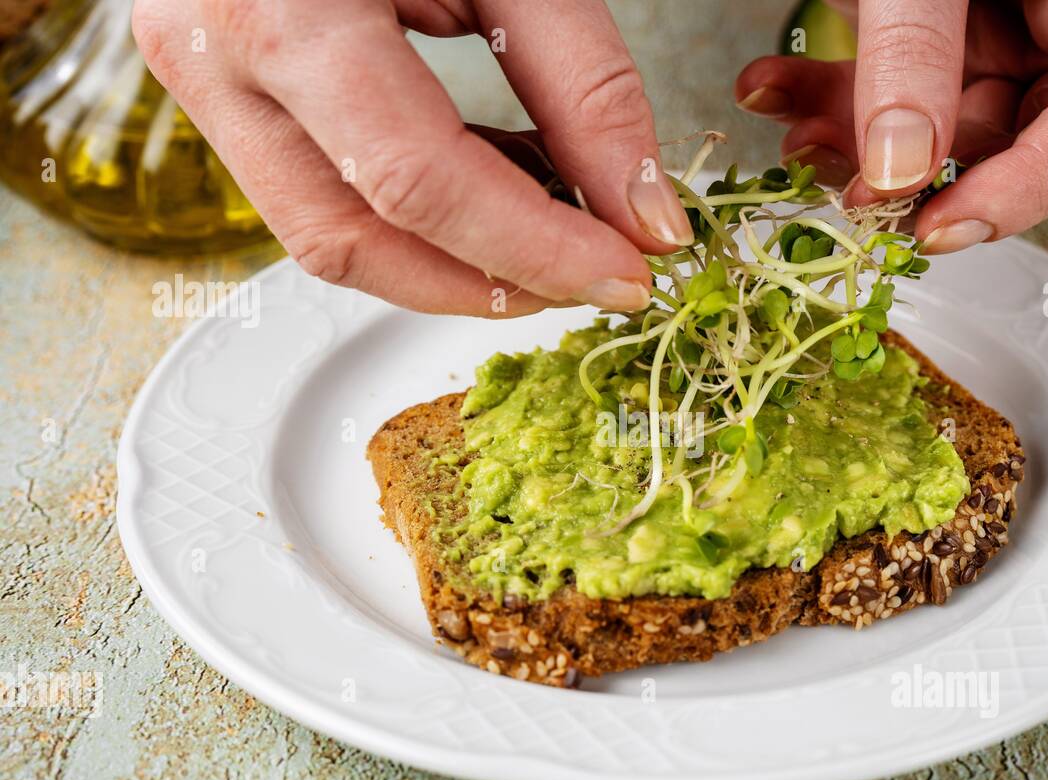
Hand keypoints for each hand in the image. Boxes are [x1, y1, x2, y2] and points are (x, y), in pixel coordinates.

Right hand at [133, 0, 692, 315]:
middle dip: (489, 283)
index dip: (534, 249)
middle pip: (355, 241)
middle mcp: (213, 58)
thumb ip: (584, 83)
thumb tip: (641, 215)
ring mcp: (204, 84)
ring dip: (455, 262)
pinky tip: (497, 183)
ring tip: (553, 222)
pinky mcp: (226, 98)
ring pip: (329, 239)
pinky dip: (424, 219)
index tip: (623, 274)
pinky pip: (323, 197)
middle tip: (592, 273)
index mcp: (280, 9)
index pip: (416, 181)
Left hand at [735, 0, 1047, 252]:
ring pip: (941, 119)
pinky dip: (834, 91)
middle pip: (1016, 135)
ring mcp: (1009, 20)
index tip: (940, 228)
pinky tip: (775, 85)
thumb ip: (918, 46)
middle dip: (920, 172)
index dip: (1025, 189)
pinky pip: (900, 81)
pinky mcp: (949, 22)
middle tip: (849, 194)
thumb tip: (897, 168)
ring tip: (791, 126)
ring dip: (857, 137)